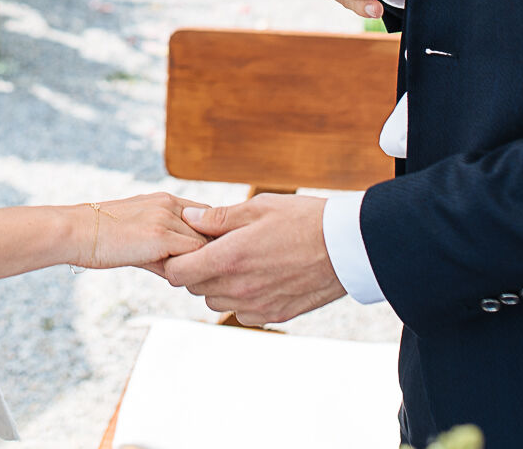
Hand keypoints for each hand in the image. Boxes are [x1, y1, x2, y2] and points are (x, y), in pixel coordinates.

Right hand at [69, 193, 208, 272]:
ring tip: (193, 281)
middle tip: (209, 274)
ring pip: (206, 244)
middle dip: (213, 252)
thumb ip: (166, 247)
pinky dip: (193, 270)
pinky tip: (181, 281)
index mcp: (166, 199)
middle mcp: (170, 203)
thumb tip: (183, 272)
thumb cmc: (103, 238)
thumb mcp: (140, 234)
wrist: (76, 232)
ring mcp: (166, 218)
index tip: (212, 257)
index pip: (208, 215)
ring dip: (203, 264)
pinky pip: (195, 254)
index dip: (212, 238)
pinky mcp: (161, 235)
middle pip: (212, 229)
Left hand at [164, 195, 346, 326]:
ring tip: (239, 261)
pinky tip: (257, 277)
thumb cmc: (304, 220)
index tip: (186, 246)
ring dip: (218, 285)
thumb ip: (219, 218)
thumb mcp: (258, 207)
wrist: (347, 247)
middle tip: (214, 248)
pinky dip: (241, 299)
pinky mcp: (275, 315)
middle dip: (197, 269)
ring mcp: (257, 305)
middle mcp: (239, 288)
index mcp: (230, 258)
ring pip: (216, 302)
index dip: (175, 259)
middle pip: (195, 288)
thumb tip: (189, 220)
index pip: (178, 273)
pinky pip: (242, 313)